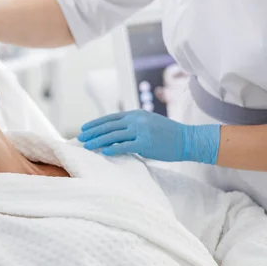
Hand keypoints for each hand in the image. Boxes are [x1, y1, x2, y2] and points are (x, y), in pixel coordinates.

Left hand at [77, 109, 219, 163]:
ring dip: (98, 141)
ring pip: (113, 135)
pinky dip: (113, 148)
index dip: (96, 123)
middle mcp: (136, 120)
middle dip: (92, 132)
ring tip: (87, 145)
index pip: (110, 118)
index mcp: (135, 114)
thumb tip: (114, 133)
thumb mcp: (147, 124)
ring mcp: (141, 130)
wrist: (187, 139)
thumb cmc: (167, 134)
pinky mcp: (146, 143)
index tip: (84, 128)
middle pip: (108, 126)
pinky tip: (103, 151)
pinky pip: (125, 146)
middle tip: (80, 138)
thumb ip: (132, 126)